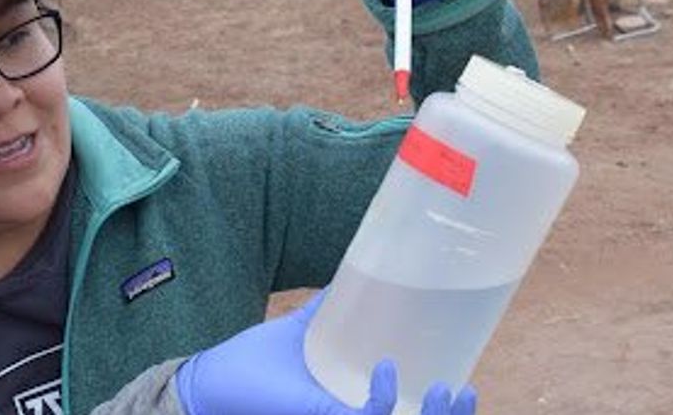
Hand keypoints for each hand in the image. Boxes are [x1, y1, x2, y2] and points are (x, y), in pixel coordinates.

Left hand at [174, 291, 477, 414]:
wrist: (207, 384)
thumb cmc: (249, 368)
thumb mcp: (297, 336)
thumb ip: (324, 311)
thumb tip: (351, 272)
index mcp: (347, 407)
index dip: (444, 413)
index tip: (465, 386)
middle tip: (464, 390)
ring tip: (449, 387)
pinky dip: (382, 400)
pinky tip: (387, 371)